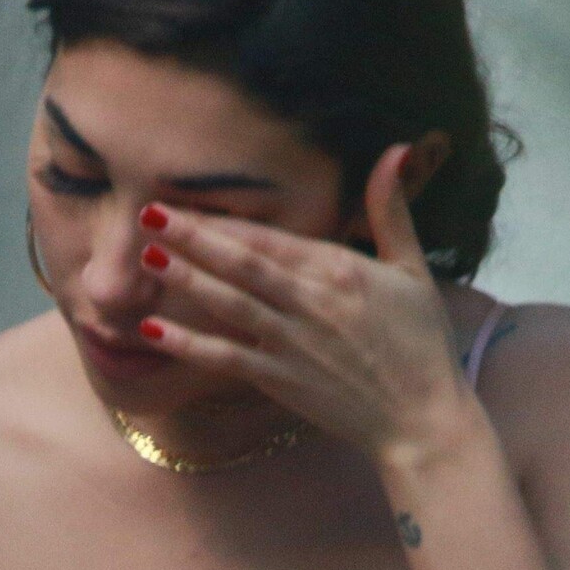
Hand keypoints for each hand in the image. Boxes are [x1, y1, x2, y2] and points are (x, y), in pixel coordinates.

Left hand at [136, 143, 478, 462]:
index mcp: (340, 269)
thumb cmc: (422, 345)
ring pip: (230, 303)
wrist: (423, 420)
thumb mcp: (413, 269)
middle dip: (194, 237)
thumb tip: (397, 149)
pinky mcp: (282, 382)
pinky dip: (190, 344)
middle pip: (242, 262)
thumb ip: (392, 211)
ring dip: (186, 279)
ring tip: (146, 256)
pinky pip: (227, 359)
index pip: (271, 237)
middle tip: (149, 212)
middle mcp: (311, 302)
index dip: (226, 219)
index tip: (189, 201)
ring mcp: (293, 343)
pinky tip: (154, 330)